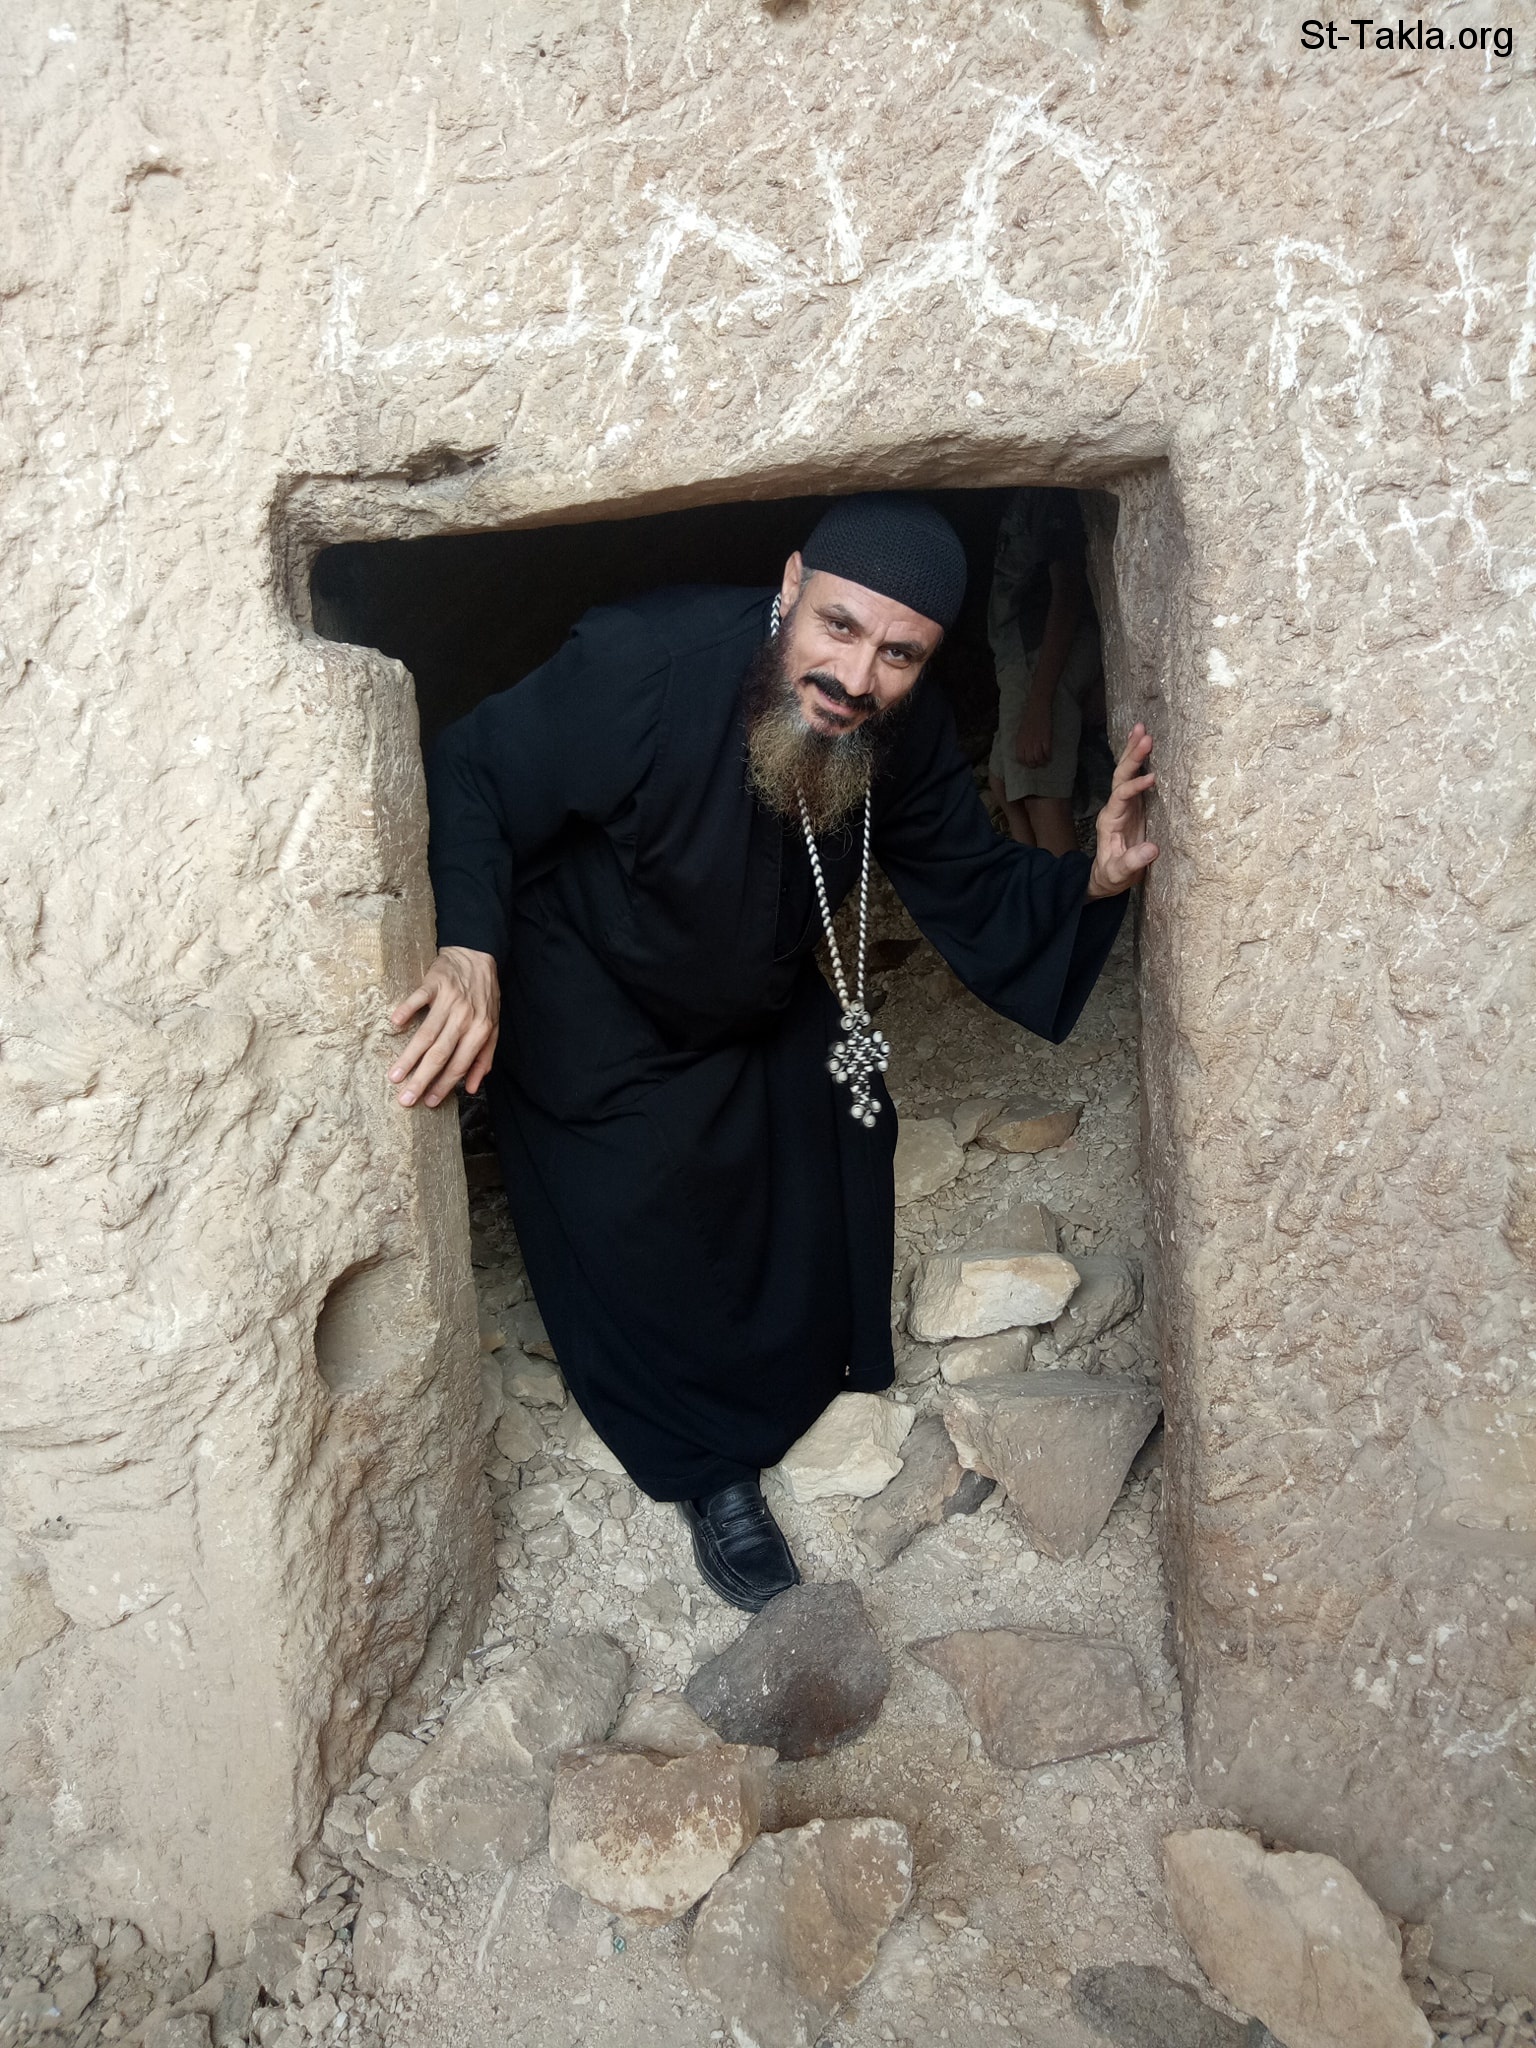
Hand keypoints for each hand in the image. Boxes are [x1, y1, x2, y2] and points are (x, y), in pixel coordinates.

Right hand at [388, 947, 500, 1107]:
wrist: (478, 957)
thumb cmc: (484, 997)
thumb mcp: (493, 1028)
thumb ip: (484, 1058)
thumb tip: (473, 1088)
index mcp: (480, 1031)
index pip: (460, 1064)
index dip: (444, 1085)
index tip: (428, 1102)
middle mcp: (465, 1018)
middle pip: (440, 1054)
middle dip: (422, 1079)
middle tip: (405, 1099)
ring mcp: (449, 1000)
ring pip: (426, 1034)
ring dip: (409, 1057)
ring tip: (394, 1076)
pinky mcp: (434, 983)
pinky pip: (418, 999)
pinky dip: (407, 1010)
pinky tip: (395, 1024)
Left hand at [1013, 695, 1054, 767]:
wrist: (1037, 708)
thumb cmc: (1029, 720)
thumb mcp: (1021, 732)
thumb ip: (1021, 743)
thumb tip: (1024, 752)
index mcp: (1020, 742)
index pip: (1020, 759)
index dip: (1025, 763)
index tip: (1029, 763)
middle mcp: (1027, 743)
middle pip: (1030, 760)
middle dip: (1034, 765)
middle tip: (1038, 764)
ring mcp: (1037, 741)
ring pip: (1039, 758)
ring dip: (1042, 762)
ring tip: (1044, 761)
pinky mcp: (1046, 738)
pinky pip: (1047, 752)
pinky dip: (1049, 756)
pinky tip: (1050, 757)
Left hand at [1087, 724, 1158, 899]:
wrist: (1108, 877)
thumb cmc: (1112, 876)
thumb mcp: (1119, 874)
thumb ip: (1132, 863)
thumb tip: (1152, 849)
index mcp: (1110, 820)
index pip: (1120, 796)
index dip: (1135, 787)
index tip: (1151, 779)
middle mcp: (1115, 807)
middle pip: (1120, 776)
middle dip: (1132, 756)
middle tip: (1145, 735)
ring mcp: (1125, 804)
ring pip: (1126, 772)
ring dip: (1133, 751)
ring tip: (1142, 728)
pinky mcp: (1136, 805)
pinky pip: (1136, 778)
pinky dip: (1141, 760)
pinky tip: (1147, 743)